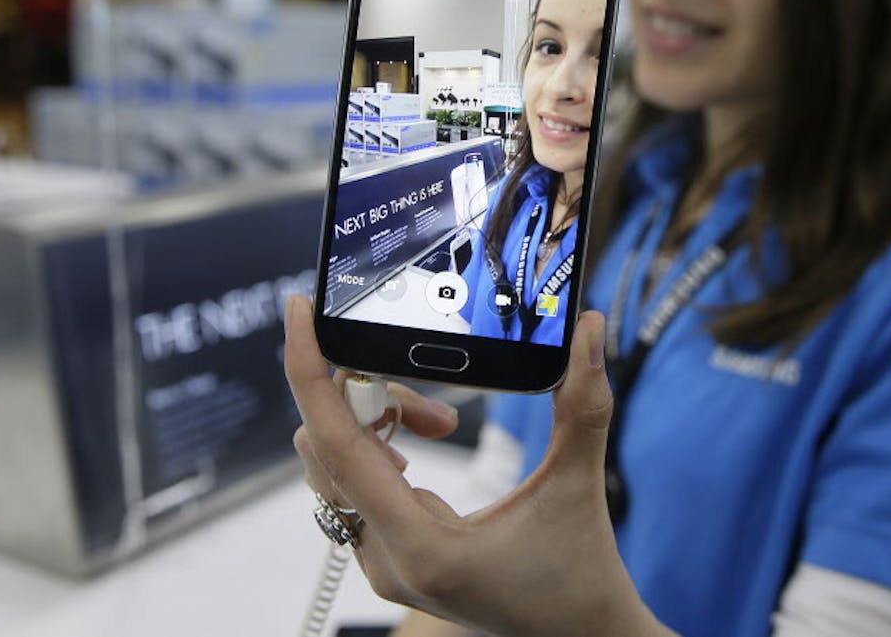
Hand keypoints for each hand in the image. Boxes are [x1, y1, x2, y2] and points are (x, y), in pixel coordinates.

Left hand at [283, 295, 667, 636]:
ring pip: (335, 469)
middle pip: (328, 450)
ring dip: (375, 425)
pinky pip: (353, 489)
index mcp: (421, 546)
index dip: (311, 372)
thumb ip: (583, 402)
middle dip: (368, 397)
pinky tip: (421, 444)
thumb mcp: (580, 483)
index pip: (337, 444)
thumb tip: (588, 328)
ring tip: (435, 419)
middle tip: (431, 396)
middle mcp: (387, 561)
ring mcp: (384, 566)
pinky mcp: (392, 561)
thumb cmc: (582, 575)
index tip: (302, 315)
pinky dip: (378, 451)